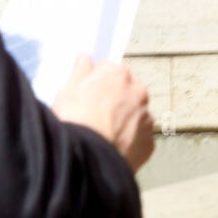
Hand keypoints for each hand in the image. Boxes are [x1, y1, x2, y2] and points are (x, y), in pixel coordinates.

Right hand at [52, 53, 155, 173]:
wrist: (88, 159)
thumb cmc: (75, 122)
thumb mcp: (67, 91)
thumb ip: (80, 70)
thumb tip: (85, 58)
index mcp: (118, 74)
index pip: (110, 70)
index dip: (97, 82)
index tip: (88, 94)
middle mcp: (138, 92)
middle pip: (127, 91)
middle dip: (115, 99)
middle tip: (95, 115)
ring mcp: (146, 119)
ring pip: (135, 115)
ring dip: (124, 121)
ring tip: (103, 134)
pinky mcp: (149, 142)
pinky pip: (139, 138)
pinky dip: (129, 141)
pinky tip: (112, 147)